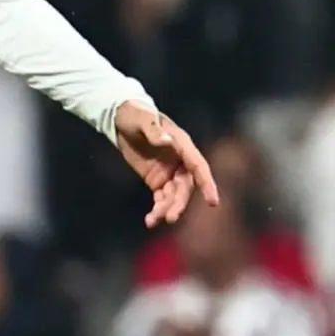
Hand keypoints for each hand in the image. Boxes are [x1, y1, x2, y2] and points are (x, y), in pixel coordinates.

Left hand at [115, 102, 218, 227]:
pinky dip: (157, 210)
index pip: (198, 166)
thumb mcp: (142, 119)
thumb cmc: (135, 114)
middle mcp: (180, 162)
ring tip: (153, 220)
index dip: (207, 184)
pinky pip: (161, 198)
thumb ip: (154, 131)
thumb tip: (168, 140)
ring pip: (174, 196)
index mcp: (182, 145)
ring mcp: (169, 172)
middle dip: (179, 203)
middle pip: (185, 187)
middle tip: (170, 217)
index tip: (213, 202)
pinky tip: (150, 221)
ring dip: (166, 209)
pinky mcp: (157, 180)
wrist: (121, 119)